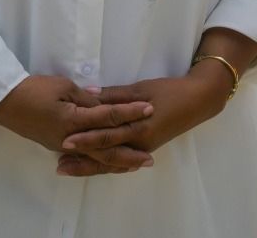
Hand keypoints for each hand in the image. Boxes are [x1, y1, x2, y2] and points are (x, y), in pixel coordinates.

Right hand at [0, 74, 153, 172]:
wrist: (5, 102)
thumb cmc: (33, 89)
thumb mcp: (63, 86)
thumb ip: (86, 97)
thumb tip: (104, 101)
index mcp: (73, 120)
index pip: (108, 117)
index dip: (130, 112)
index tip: (149, 108)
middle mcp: (70, 139)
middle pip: (105, 149)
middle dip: (129, 154)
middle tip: (149, 159)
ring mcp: (63, 145)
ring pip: (94, 157)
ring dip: (115, 162)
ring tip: (135, 165)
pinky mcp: (57, 146)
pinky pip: (83, 156)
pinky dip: (99, 161)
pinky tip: (108, 162)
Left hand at [57, 71, 228, 175]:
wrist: (197, 100)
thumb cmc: (170, 90)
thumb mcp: (142, 88)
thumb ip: (115, 95)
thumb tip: (89, 95)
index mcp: (139, 126)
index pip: (107, 134)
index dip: (86, 138)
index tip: (65, 140)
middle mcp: (139, 142)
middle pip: (106, 154)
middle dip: (82, 158)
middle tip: (59, 163)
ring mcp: (143, 148)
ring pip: (111, 162)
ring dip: (89, 166)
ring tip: (67, 169)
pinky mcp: (145, 149)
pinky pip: (122, 162)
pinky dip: (105, 166)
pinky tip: (92, 167)